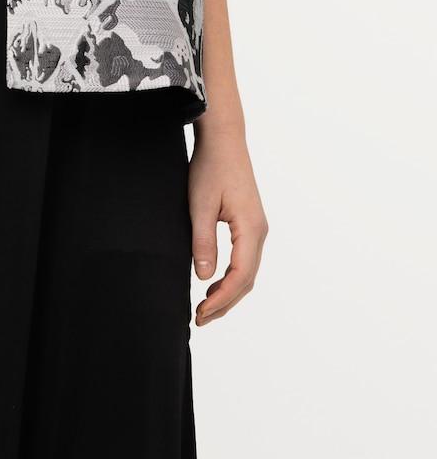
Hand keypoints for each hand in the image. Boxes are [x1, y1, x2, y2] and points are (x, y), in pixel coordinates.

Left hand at [188, 117, 268, 326]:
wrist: (224, 140)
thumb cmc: (210, 167)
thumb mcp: (199, 205)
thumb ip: (202, 241)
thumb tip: (203, 277)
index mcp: (251, 229)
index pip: (239, 276)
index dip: (221, 299)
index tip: (201, 312)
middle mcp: (259, 231)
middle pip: (246, 280)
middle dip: (224, 303)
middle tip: (199, 318)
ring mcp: (257, 228)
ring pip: (247, 272)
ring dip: (228, 293)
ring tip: (205, 308)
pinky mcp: (249, 224)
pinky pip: (245, 260)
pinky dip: (231, 278)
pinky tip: (214, 284)